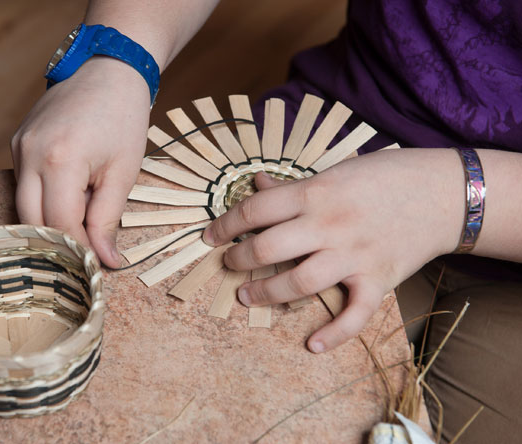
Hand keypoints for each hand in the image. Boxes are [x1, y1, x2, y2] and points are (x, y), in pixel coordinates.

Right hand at [11, 58, 150, 266]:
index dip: (79, 249)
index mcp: (60, 160)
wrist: (108, 69)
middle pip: (31, 220)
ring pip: (22, 205)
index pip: (61, 224)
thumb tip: (106, 261)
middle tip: (84, 253)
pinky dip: (42, 199)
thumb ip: (109, 219)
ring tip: (79, 225)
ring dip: (49, 221)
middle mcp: (30, 154)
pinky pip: (22, 184)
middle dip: (58, 241)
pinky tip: (68, 197)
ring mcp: (19, 146)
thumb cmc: (123, 117)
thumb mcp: (123, 172)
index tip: (97, 263)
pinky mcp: (17, 142)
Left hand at [202, 148, 464, 351]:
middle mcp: (329, 225)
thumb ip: (294, 185)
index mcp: (315, 192)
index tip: (210, 236)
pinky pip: (354, 315)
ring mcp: (353, 255)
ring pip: (299, 284)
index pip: (255, 210)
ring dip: (267, 294)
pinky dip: (333, 334)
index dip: (225, 225)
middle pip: (267, 249)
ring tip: (247, 296)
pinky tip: (312, 344)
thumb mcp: (335, 171)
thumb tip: (257, 185)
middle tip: (230, 265)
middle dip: (239, 261)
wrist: (444, 193)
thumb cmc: (385, 176)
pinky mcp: (377, 280)